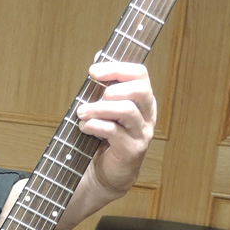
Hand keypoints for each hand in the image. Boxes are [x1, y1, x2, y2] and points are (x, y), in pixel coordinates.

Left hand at [76, 60, 155, 196]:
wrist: (107, 172)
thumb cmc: (105, 137)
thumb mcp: (104, 108)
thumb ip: (103, 85)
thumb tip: (98, 57)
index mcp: (143, 100)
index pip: (140, 74)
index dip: (117, 68)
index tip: (93, 71)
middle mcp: (148, 115)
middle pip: (139, 90)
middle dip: (111, 89)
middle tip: (89, 98)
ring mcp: (142, 133)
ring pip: (127, 110)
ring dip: (99, 108)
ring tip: (81, 112)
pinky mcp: (132, 150)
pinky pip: (115, 131)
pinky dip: (95, 126)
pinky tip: (84, 127)